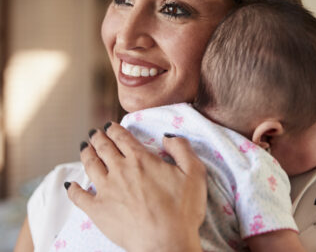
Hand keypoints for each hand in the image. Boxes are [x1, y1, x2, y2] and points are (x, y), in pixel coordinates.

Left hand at [66, 122, 206, 251]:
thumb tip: (168, 136)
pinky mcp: (98, 211)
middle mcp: (120, 170)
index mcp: (140, 159)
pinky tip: (71, 184)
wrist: (167, 244)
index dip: (114, 128)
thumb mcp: (194, 173)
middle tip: (95, 133)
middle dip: (98, 137)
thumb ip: (181, 148)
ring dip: (86, 153)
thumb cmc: (183, 210)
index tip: (109, 125)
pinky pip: (79, 196)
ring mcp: (106, 190)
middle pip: (103, 147)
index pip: (122, 137)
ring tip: (84, 148)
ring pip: (90, 165)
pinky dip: (73, 188)